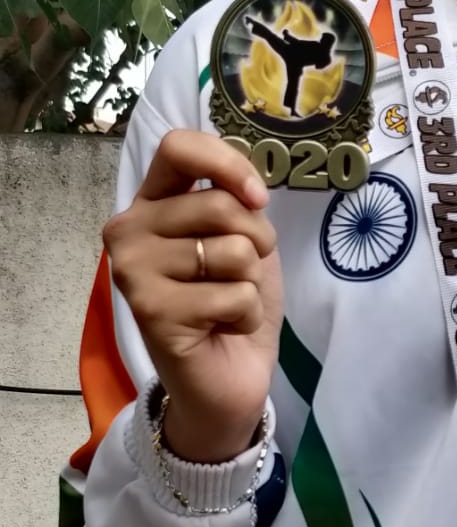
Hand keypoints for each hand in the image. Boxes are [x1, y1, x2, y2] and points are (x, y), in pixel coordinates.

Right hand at [103, 129, 283, 462]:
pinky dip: (245, 314)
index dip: (228, 164)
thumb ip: (234, 200)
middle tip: (241, 273)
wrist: (225, 378)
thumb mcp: (242, 236)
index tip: (257, 199)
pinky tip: (221, 328)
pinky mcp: (150, 310)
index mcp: (151, 202)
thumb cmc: (232, 299)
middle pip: (219, 204)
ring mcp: (133, 271)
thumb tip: (247, 188)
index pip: (178, 148)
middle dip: (256, 241)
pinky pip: (234, 294)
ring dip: (250, 281)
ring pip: (232, 251)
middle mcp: (129, 230)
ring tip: (226, 302)